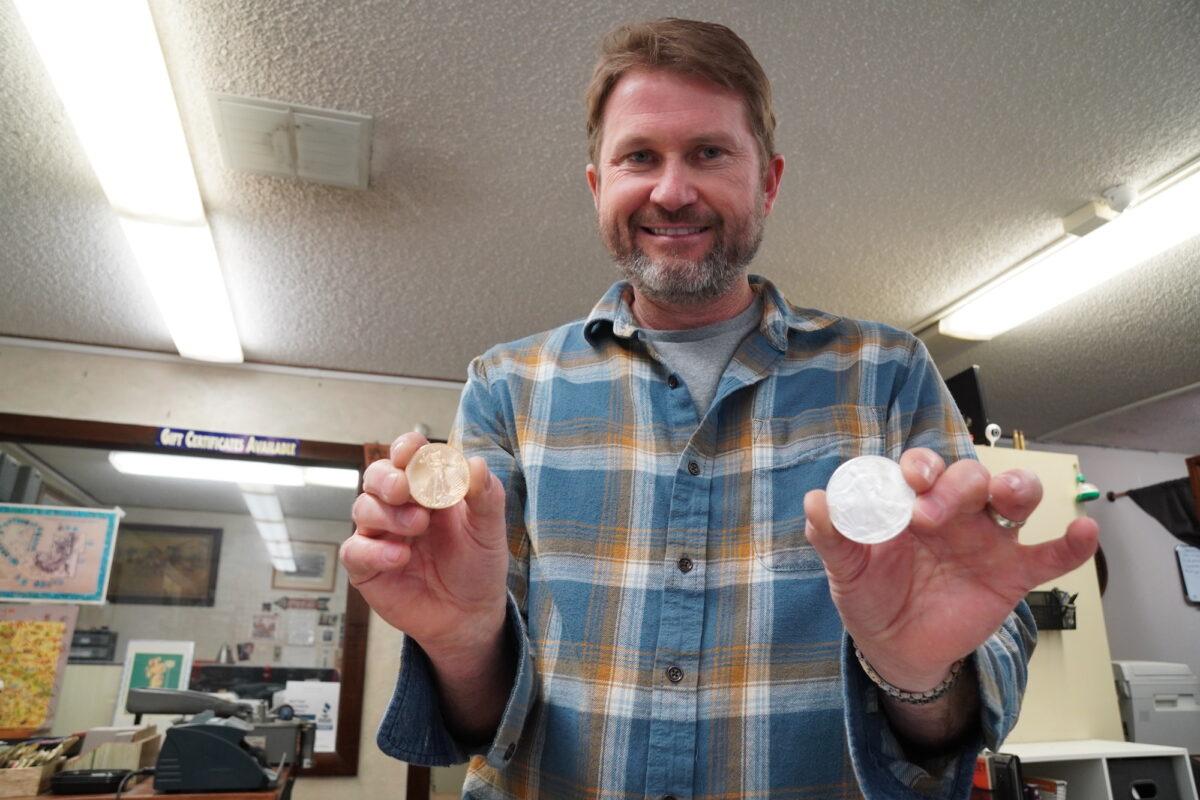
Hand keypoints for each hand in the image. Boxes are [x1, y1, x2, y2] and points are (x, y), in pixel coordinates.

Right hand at [340, 433, 509, 657]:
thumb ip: (485, 496)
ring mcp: (380, 535)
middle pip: (377, 476)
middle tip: (406, 490)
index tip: (412, 452)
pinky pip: (355, 551)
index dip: (406, 449)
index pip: (407, 456)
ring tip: (418, 526)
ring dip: (388, 514)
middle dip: (387, 478)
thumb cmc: (477, 564)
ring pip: (363, 508)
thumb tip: (475, 464)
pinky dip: (375, 551)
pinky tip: (400, 557)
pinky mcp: (367, 567)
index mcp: (427, 487)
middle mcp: (398, 506)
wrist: (470, 615)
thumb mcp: (489, 529)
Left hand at [804, 449, 1098, 690]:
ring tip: (1010, 495)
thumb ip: (832, 535)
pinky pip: (1049, 555)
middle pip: (970, 476)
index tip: (911, 480)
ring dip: (1017, 487)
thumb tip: (815, 502)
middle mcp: (954, 511)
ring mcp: (987, 540)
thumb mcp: (845, 569)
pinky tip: (1083, 531)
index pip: (923, 467)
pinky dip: (1071, 543)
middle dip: (956, 485)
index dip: (920, 465)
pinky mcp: (1012, 574)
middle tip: (929, 516)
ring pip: (1015, 498)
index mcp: (912, 501)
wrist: (894, 647)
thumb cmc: (870, 594)